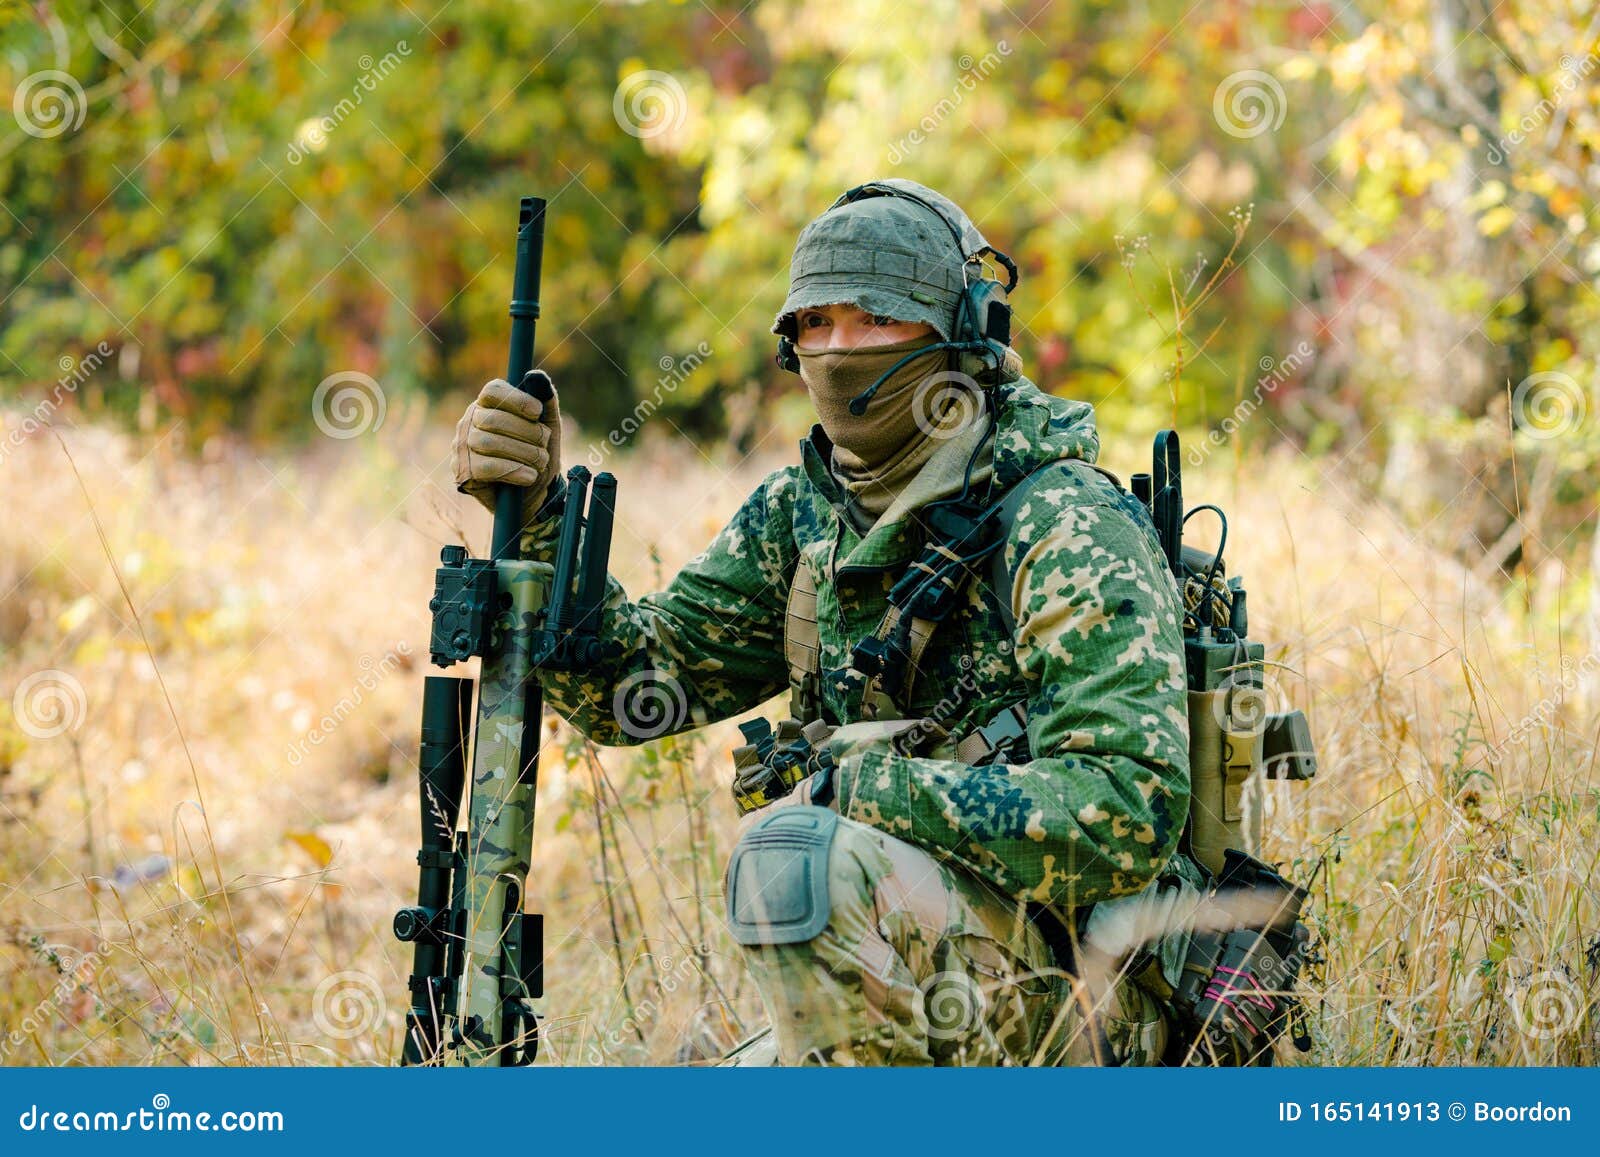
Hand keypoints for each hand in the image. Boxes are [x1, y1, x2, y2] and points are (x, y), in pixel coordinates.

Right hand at [452, 371, 561, 513]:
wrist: (534, 494)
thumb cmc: (538, 455)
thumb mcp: (549, 426)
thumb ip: (546, 399)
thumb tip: (537, 376)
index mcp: (487, 405)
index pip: (492, 390)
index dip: (516, 399)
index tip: (537, 412)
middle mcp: (469, 422)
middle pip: (494, 418)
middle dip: (527, 433)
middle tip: (543, 445)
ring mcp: (461, 447)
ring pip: (489, 443)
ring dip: (523, 453)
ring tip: (539, 463)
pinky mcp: (463, 472)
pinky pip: (486, 467)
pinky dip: (513, 471)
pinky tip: (529, 476)